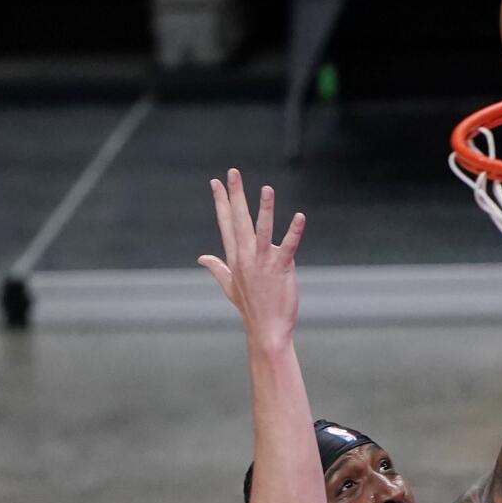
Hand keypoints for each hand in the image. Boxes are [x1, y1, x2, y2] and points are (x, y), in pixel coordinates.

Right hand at [198, 170, 304, 350]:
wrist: (266, 330)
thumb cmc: (250, 308)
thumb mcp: (230, 286)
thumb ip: (217, 268)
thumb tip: (202, 258)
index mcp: (234, 258)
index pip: (226, 224)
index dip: (221, 202)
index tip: (216, 182)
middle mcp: (246, 257)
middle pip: (239, 221)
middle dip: (236, 195)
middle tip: (232, 172)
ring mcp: (262, 263)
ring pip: (262, 231)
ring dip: (264, 209)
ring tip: (266, 188)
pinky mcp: (281, 269)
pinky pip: (288, 247)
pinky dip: (294, 232)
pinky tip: (299, 217)